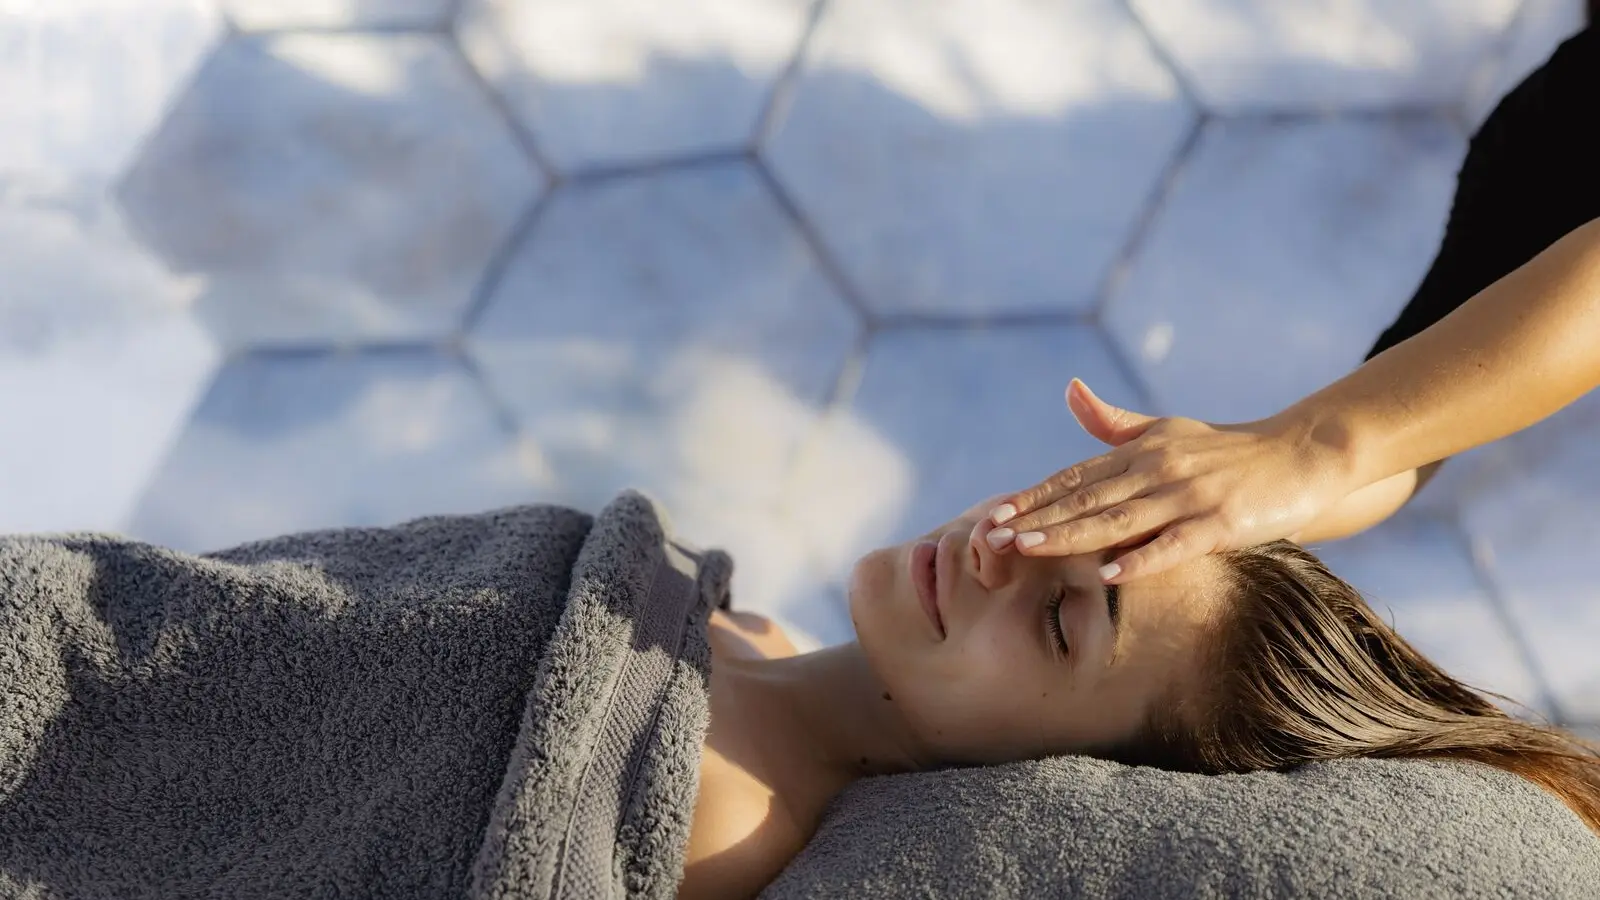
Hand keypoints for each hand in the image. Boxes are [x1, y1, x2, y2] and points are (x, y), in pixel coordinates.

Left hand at [978, 380, 1354, 582]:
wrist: (1303, 455)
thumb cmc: (1228, 450)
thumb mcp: (1167, 430)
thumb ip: (1115, 423)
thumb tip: (1070, 391)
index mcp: (1141, 451)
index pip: (1075, 477)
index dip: (1033, 496)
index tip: (994, 515)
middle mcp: (1158, 470)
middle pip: (1086, 499)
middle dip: (1037, 519)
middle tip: (993, 538)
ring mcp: (1189, 496)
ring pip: (1119, 520)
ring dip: (1070, 536)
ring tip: (1029, 550)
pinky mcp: (1222, 523)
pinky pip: (1174, 545)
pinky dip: (1140, 559)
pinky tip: (1108, 574)